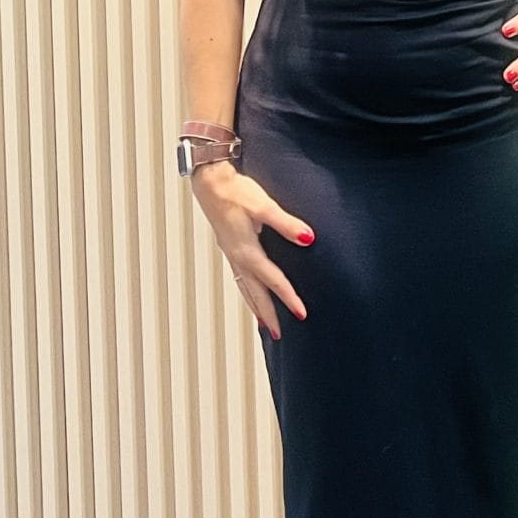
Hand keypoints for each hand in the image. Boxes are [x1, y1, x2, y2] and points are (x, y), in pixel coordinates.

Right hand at [190, 159, 313, 339]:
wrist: (209, 182)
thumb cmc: (235, 192)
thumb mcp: (264, 206)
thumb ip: (287, 224)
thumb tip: (309, 238)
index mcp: (247, 251)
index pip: (273, 280)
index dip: (289, 297)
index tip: (302, 314)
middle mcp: (237, 257)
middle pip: (255, 293)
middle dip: (268, 314)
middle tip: (280, 335)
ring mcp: (231, 254)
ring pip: (244, 288)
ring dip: (256, 307)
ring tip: (265, 325)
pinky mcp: (229, 248)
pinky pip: (239, 278)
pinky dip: (246, 292)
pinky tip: (250, 292)